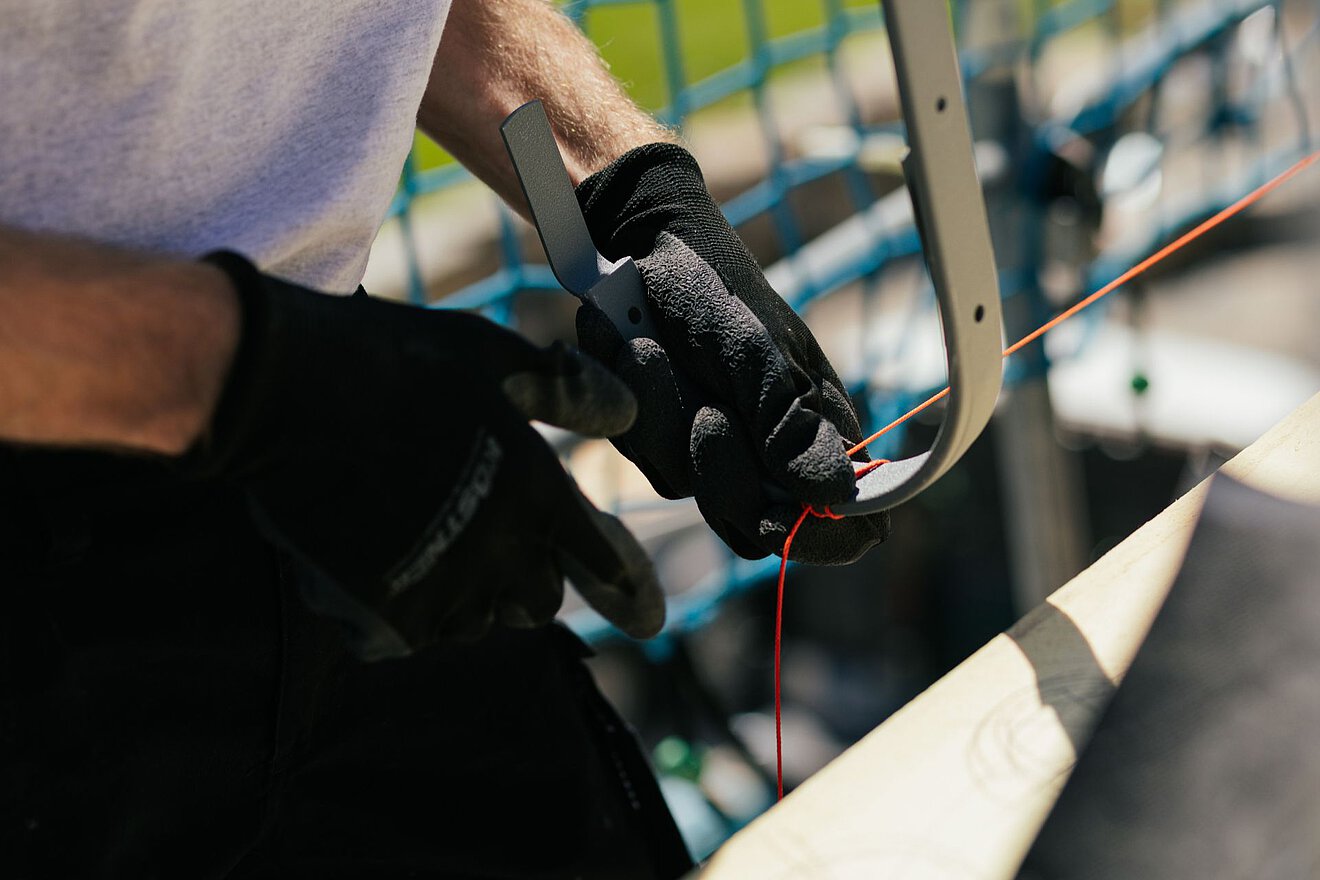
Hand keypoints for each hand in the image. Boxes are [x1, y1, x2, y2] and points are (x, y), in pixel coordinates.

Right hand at [184, 252, 663, 658]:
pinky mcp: (381, 612)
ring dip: (469, 599)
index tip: (638, 609)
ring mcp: (442, 587)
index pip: (598, 558)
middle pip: (538, 600)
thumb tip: (626, 411)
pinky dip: (410, 615)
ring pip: (477, 622)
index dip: (618, 579)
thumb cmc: (401, 361)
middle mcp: (503, 552)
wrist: (291, 388)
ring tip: (436, 555)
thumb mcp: (496, 356)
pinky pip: (415, 636)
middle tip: (496, 550)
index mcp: (538, 494)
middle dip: (527, 581)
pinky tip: (387, 574)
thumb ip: (567, 392)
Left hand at [574, 144, 888, 564]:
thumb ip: (791, 421)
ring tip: (655, 351)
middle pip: (753, 527)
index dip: (820, 535)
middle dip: (722, 473)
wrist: (640, 250)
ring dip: (664, 420)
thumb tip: (836, 491)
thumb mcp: (757, 349)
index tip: (777, 508)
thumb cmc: (714, 289)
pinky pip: (644, 458)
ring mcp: (712, 453)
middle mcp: (771, 455)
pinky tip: (635, 354)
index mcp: (822, 432)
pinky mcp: (662, 442)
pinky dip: (635, 407)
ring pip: (686, 489)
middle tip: (711, 410)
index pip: (848, 526)